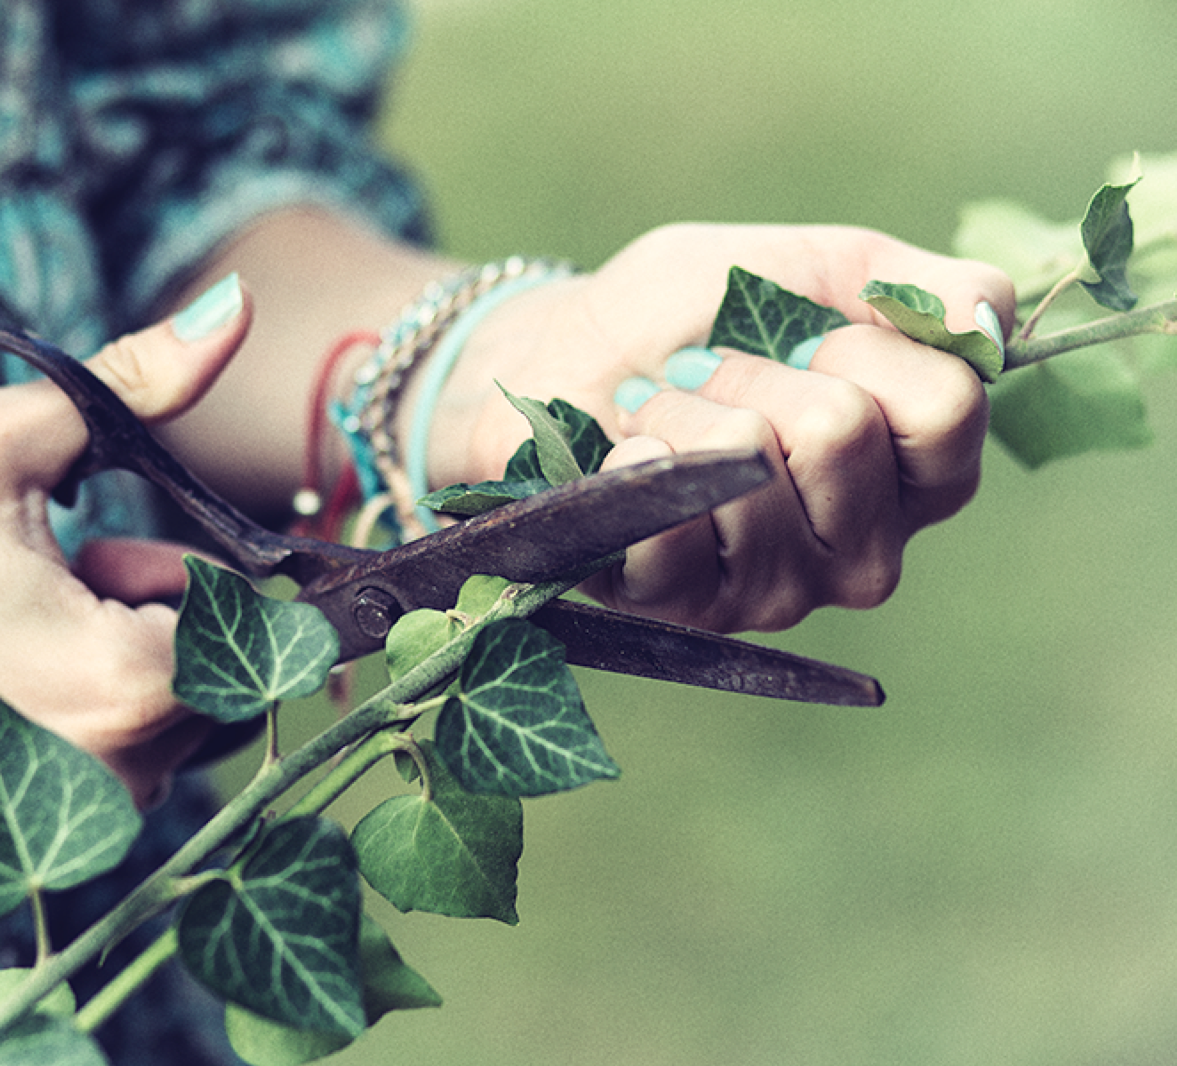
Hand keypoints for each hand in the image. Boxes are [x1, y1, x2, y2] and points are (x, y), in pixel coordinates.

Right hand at [0, 287, 249, 838]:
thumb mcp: (0, 443)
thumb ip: (138, 380)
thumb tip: (238, 305)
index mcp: (136, 687)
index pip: (251, 621)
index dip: (179, 570)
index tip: (101, 551)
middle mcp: (127, 778)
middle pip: (218, 671)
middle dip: (156, 613)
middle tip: (55, 577)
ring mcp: (82, 824)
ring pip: (170, 720)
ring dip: (122, 661)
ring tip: (18, 624)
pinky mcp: (43, 844)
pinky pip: (117, 762)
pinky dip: (86, 714)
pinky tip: (3, 680)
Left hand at [432, 224, 1014, 631]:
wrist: (558, 357)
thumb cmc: (687, 315)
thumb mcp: (804, 268)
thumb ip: (908, 285)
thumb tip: (992, 320)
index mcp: (918, 469)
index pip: (947, 408)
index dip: (860, 346)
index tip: (802, 333)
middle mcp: (866, 547)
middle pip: (843, 436)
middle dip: (755, 372)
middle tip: (708, 374)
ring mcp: (778, 589)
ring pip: (750, 474)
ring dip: (683, 416)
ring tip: (660, 417)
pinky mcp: (686, 609)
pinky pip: (675, 531)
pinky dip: (634, 467)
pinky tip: (622, 460)